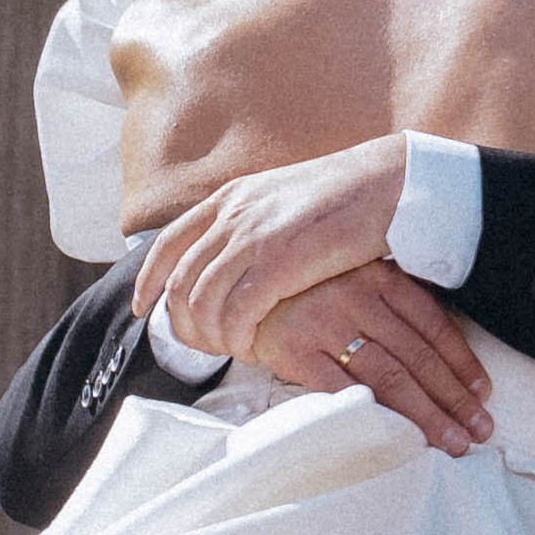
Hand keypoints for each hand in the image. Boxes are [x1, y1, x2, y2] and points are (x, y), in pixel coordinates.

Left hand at [134, 136, 407, 361]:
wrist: (390, 184)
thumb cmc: (346, 199)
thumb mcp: (283, 201)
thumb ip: (253, 224)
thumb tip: (234, 260)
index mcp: (230, 197)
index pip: (168, 242)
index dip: (149, 279)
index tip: (144, 307)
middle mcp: (233, 214)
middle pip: (181, 280)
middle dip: (181, 321)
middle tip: (199, 347)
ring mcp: (254, 236)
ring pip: (203, 301)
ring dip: (211, 335)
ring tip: (232, 350)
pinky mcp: (280, 262)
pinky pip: (238, 313)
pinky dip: (237, 338)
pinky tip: (253, 347)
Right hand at [250, 269, 492, 454]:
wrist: (239, 288)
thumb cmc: (308, 291)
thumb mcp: (355, 280)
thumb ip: (393, 304)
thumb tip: (446, 352)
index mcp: (379, 276)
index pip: (433, 324)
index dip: (462, 362)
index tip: (482, 394)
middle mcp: (356, 296)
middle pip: (416, 355)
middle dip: (452, 398)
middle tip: (478, 430)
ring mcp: (325, 323)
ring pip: (388, 376)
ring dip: (426, 414)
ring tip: (451, 442)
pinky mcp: (296, 350)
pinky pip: (342, 390)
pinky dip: (374, 415)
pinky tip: (397, 436)